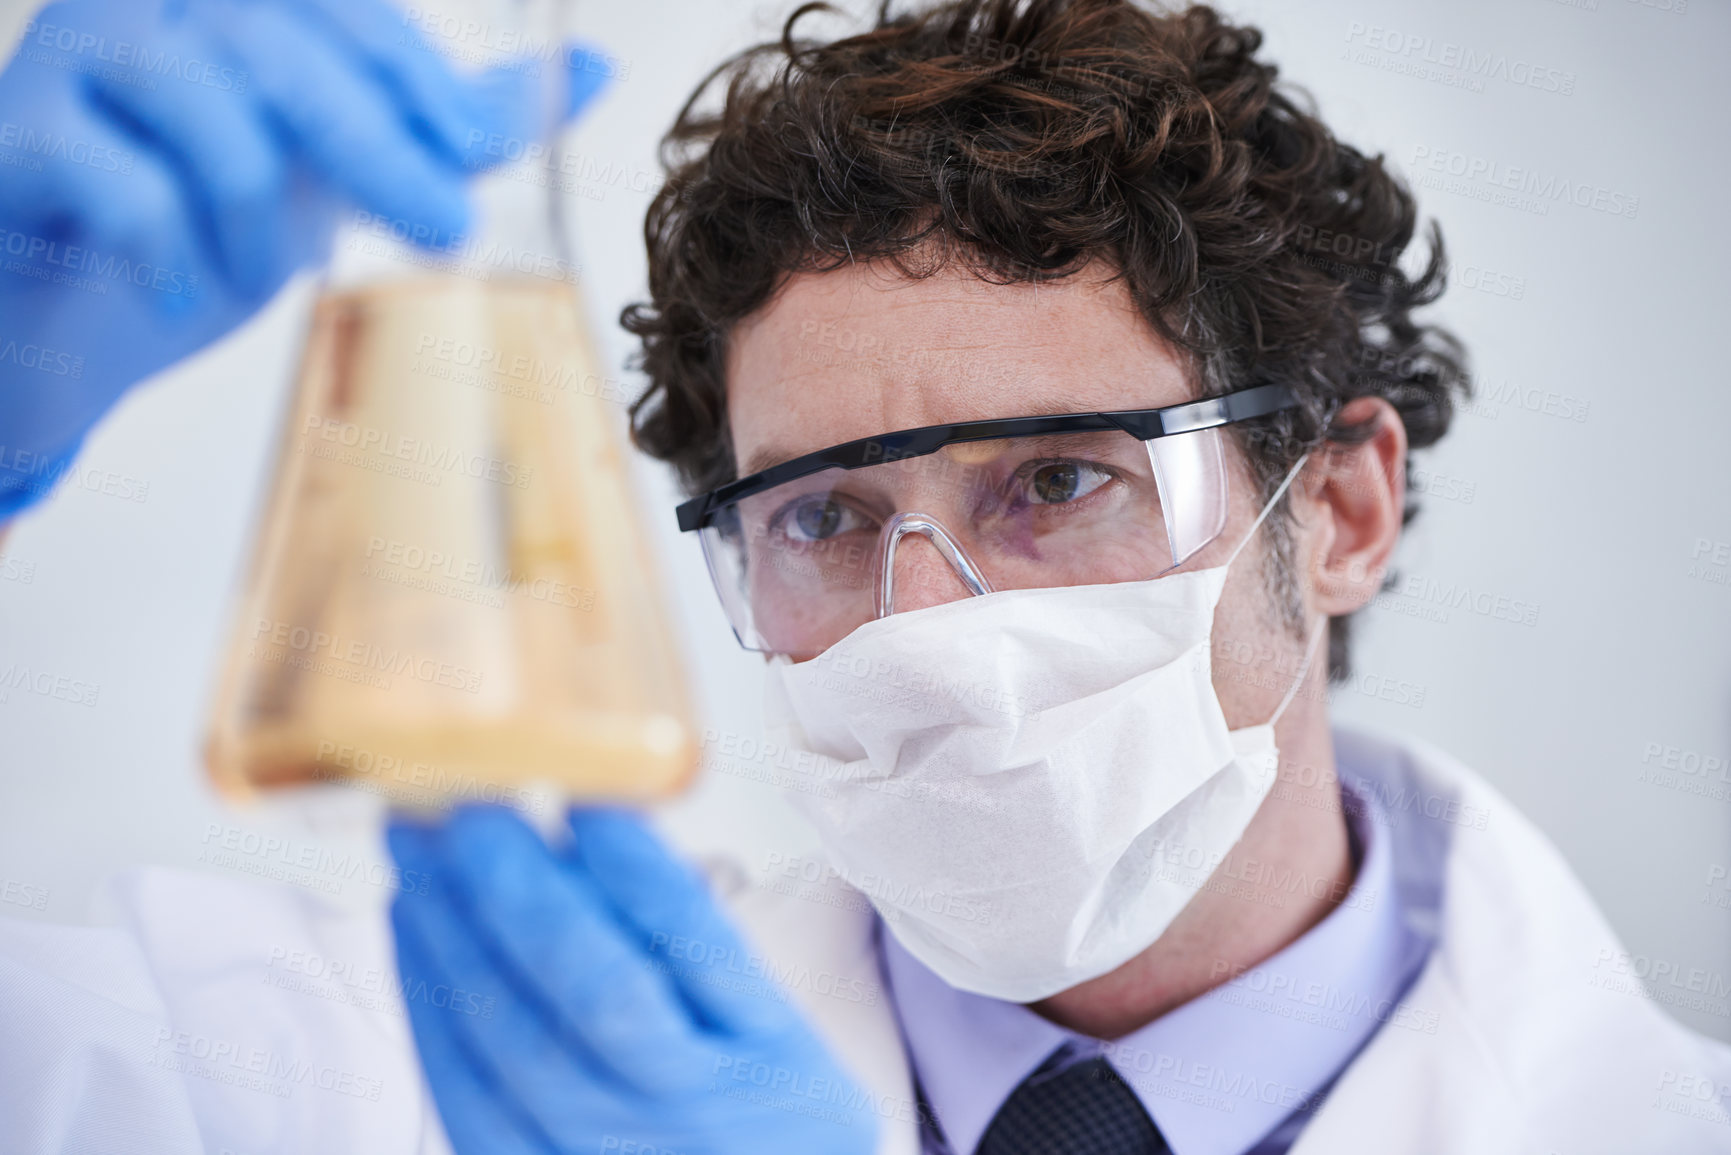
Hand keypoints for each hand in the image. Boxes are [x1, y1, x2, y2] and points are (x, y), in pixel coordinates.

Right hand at [0, 0, 608, 517]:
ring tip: (273, 276)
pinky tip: (188, 294)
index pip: (336, 7)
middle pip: (276, 42)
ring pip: (192, 93)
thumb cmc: (210, 231)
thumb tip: (589, 70)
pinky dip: (166, 240)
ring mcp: (67, 67)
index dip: (409, 73)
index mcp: (228, 8)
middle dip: (373, 139)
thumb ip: (452, 122)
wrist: (68, 327)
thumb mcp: (349, 172)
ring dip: (256, 204)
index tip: (467, 156)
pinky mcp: (15, 146)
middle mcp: (145, 11)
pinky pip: (103, 169)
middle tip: (443, 227)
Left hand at [388, 807, 879, 1154]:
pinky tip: (412, 936)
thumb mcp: (773, 1022)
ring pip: (520, 1047)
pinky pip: (470, 1100)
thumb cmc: (766, 1110)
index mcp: (772, 1054)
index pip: (697, 942)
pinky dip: (432, 1008)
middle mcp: (697, 1114)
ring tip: (416, 850)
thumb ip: (694, 936)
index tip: (585, 787)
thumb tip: (594, 829)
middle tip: (466, 799)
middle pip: (597, 994)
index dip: (635, 863)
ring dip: (456, 937)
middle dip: (519, 888)